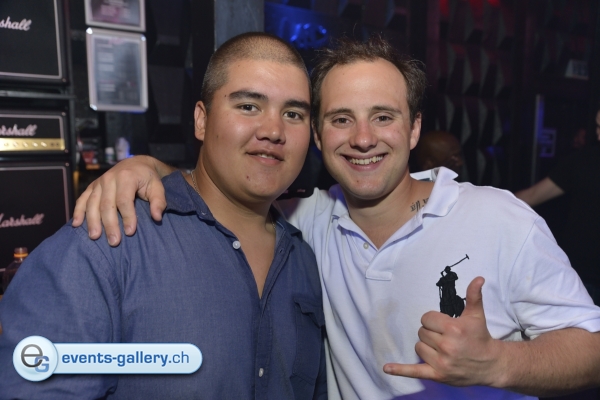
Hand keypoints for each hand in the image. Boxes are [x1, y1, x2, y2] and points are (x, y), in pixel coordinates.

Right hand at [72, 155, 168, 245]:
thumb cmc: (148, 178)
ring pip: (92, 203)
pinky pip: (82, 199)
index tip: (130, 232)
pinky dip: (78, 211)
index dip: (127, 217)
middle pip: (107, 204)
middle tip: (114, 241)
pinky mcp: (92, 187)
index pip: (124, 200)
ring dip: (92, 221)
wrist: (136, 164)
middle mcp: (109, 178)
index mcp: (126, 177)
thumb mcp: (158, 187)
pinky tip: (76, 225)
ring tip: (95, 237)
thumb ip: (158, 201)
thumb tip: (157, 217)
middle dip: (110, 224)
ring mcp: (99, 183)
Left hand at [383, 277, 504, 386]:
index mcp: (453, 329)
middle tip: (446, 337)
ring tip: (442, 348)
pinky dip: (400, 370)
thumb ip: (473, 295)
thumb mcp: (476, 315)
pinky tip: (387, 368)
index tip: (445, 325)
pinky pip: (414, 371)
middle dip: (431, 333)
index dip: (434, 320)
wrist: (490, 364)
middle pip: (421, 332)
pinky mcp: (437, 375)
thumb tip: (478, 278)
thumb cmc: (481, 337)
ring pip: (418, 347)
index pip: (426, 318)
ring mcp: (441, 362)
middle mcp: (446, 346)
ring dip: (426, 346)